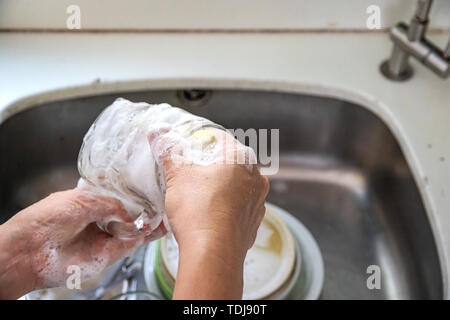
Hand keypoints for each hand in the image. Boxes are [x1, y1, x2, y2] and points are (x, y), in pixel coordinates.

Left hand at [0, 188, 162, 298]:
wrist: (31, 250)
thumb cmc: (45, 220)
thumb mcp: (82, 201)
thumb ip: (110, 204)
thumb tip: (128, 214)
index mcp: (89, 203)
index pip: (117, 198)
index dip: (132, 196)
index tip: (147, 192)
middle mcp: (97, 221)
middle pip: (127, 215)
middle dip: (144, 211)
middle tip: (158, 204)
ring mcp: (102, 238)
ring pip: (132, 231)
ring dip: (147, 225)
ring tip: (161, 217)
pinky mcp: (105, 255)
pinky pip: (129, 246)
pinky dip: (141, 238)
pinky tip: (150, 229)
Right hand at [148, 128, 269, 298]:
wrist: (212, 253)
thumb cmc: (198, 210)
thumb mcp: (177, 174)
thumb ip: (169, 150)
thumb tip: (159, 133)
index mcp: (240, 158)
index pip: (219, 138)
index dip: (200, 139)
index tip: (188, 146)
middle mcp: (255, 177)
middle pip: (231, 161)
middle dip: (211, 164)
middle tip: (191, 171)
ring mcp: (257, 201)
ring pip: (237, 185)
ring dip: (221, 186)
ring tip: (200, 195)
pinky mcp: (253, 222)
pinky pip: (239, 207)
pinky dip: (227, 207)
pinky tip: (210, 214)